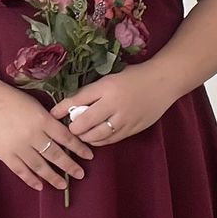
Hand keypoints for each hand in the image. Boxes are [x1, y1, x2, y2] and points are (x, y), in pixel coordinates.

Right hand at [0, 76, 95, 192]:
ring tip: (63, 185)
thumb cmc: (12, 99)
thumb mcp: (35, 105)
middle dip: (70, 166)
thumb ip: (49, 120)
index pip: (66, 137)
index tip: (89, 156)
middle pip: (56, 155)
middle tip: (81, 174)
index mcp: (42, 120)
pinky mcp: (5, 154)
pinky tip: (40, 185)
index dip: (79, 148)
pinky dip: (31, 179)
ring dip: (53, 177)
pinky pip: (21, 171)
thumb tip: (64, 135)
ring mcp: (18, 146)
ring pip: (40, 166)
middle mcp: (32, 135)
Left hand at [47, 67, 175, 144]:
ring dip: (85, 137)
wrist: (164, 82)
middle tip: (69, 128)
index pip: (79, 100)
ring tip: (80, 134)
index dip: (63, 109)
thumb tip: (71, 105)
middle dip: (74, 128)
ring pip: (97, 135)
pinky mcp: (133, 129)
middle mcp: (114, 104)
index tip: (52, 115)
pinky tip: (95, 138)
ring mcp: (124, 119)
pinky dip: (100, 140)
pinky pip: (111, 139)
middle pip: (85, 122)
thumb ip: (93, 92)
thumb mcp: (110, 78)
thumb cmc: (134, 76)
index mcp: (107, 87)